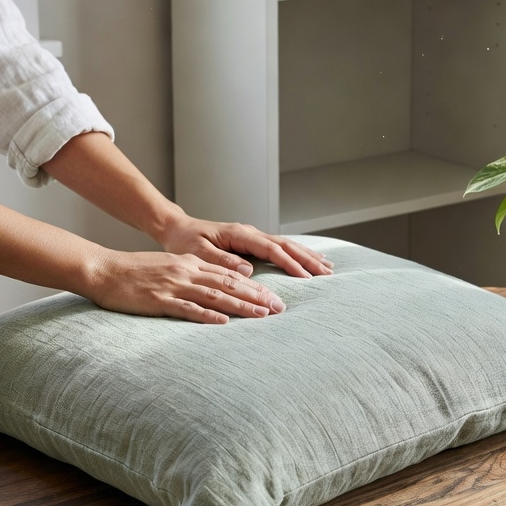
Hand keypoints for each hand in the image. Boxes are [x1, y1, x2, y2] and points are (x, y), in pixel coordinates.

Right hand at [88, 249, 288, 323]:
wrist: (102, 270)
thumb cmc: (133, 272)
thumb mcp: (167, 267)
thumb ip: (190, 275)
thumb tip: (212, 289)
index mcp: (189, 263)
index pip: (229, 275)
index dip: (254, 287)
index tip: (273, 297)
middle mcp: (186, 271)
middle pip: (229, 284)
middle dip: (257, 296)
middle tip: (279, 308)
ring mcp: (173, 285)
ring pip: (215, 296)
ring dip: (241, 306)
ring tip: (262, 315)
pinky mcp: (159, 300)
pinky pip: (187, 308)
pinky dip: (208, 315)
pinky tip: (224, 322)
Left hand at [158, 212, 333, 279]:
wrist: (177, 228)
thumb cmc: (184, 241)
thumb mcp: (198, 252)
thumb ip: (222, 261)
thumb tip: (248, 270)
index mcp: (238, 234)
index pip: (271, 249)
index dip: (290, 263)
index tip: (306, 277)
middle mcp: (248, 233)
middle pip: (285, 244)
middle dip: (308, 259)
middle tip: (328, 273)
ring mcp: (251, 236)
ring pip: (286, 244)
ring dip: (307, 256)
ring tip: (328, 267)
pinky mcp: (251, 242)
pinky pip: (279, 247)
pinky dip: (297, 253)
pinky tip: (309, 260)